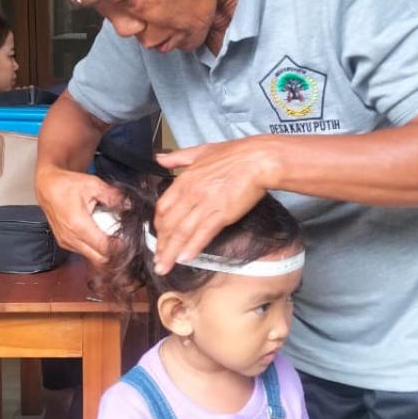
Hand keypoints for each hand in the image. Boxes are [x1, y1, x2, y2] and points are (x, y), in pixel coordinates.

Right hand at [34, 165, 124, 264]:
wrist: (46, 187)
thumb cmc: (65, 185)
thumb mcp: (93, 185)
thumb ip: (113, 196)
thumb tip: (128, 204)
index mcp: (78, 225)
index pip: (104, 248)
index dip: (119, 248)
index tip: (129, 240)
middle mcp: (71, 238)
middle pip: (99, 259)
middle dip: (114, 254)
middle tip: (123, 242)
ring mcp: (66, 242)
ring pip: (92, 258)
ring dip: (104, 252)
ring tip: (112, 238)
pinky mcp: (64, 243)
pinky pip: (84, 253)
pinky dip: (94, 249)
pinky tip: (100, 237)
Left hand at [152, 138, 276, 273]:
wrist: (260, 159)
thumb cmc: (236, 154)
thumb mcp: (201, 150)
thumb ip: (178, 157)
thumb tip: (158, 158)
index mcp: (185, 179)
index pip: (163, 207)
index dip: (158, 225)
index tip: (159, 236)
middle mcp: (191, 193)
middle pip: (169, 224)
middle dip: (161, 245)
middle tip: (158, 260)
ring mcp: (206, 204)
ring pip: (182, 232)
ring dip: (171, 252)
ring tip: (164, 267)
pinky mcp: (222, 214)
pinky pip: (203, 233)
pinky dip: (192, 247)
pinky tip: (184, 259)